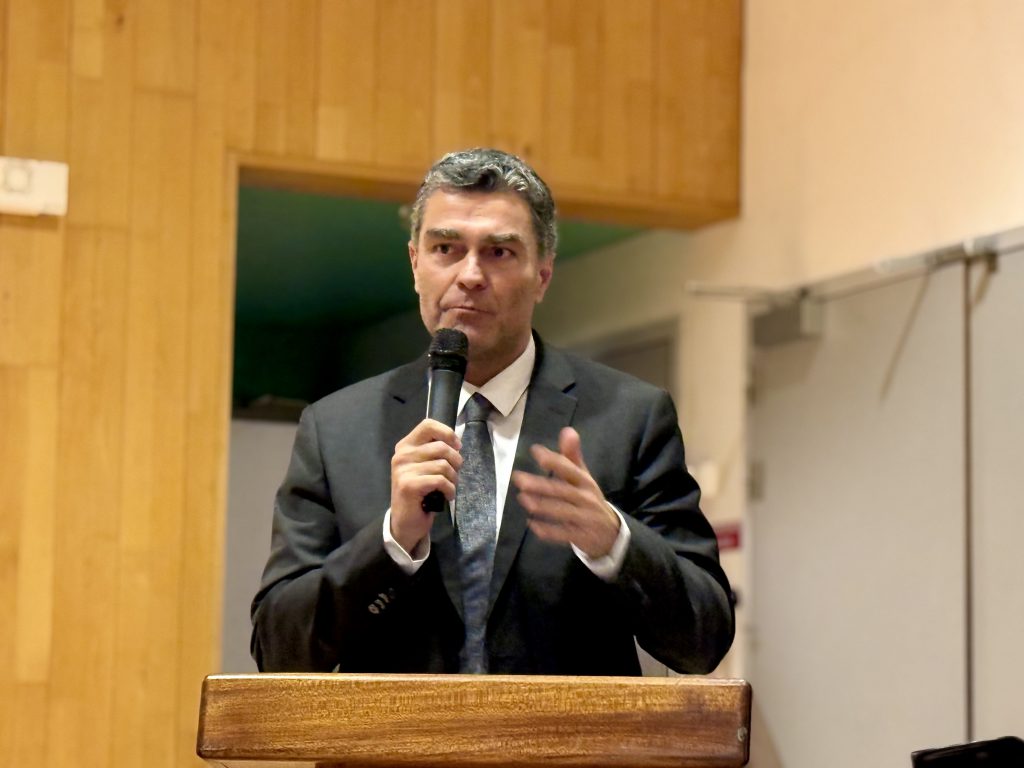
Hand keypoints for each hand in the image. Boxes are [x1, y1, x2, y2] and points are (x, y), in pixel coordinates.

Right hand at [390, 419, 461, 552]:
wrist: (405, 522)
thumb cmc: (420, 493)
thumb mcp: (425, 467)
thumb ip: (435, 452)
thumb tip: (456, 443)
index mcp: (405, 446)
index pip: (428, 425)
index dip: (447, 433)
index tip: (456, 447)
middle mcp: (401, 455)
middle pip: (441, 447)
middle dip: (456, 462)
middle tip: (453, 475)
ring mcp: (403, 470)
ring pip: (443, 465)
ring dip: (453, 478)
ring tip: (449, 487)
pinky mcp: (408, 485)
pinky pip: (440, 480)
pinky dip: (450, 490)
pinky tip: (447, 496)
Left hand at [512, 427, 619, 557]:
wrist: (611, 533)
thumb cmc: (590, 500)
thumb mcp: (584, 478)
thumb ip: (572, 457)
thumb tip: (567, 430)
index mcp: (586, 482)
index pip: (570, 469)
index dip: (554, 460)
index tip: (535, 451)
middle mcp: (586, 499)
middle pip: (562, 490)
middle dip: (540, 484)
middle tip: (518, 478)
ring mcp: (585, 518)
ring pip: (561, 511)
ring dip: (541, 505)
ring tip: (522, 498)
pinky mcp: (581, 536)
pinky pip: (562, 533)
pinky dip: (547, 530)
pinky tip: (531, 524)